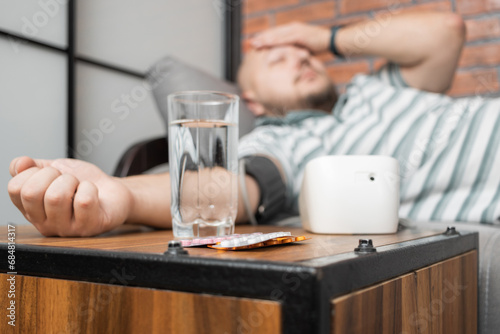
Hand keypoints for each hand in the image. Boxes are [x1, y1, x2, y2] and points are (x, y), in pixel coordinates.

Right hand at [7, 156, 132, 236]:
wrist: (113, 192)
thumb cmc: (84, 183)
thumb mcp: (54, 169)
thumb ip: (32, 166)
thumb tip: (19, 164)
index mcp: (31, 210)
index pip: (15, 188)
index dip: (34, 172)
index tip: (50, 174)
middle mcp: (44, 224)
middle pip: (32, 193)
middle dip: (52, 175)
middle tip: (66, 179)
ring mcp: (66, 229)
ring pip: (56, 197)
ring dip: (72, 181)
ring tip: (79, 186)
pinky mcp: (89, 228)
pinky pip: (84, 201)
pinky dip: (90, 188)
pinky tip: (93, 193)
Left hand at [250, 22, 330, 53]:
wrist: (332, 40)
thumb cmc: (319, 45)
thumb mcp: (304, 48)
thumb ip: (295, 50)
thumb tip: (289, 57)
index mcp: (293, 30)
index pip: (276, 33)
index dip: (266, 37)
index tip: (256, 42)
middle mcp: (293, 28)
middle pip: (274, 32)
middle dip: (262, 37)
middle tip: (251, 42)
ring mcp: (296, 30)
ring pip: (277, 35)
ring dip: (265, 39)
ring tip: (255, 43)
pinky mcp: (299, 35)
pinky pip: (284, 39)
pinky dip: (275, 41)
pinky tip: (267, 44)